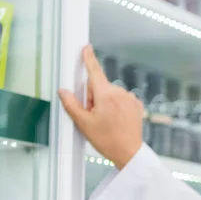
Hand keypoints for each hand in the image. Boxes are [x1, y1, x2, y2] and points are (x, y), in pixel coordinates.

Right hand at [59, 45, 143, 169]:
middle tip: (94, 116)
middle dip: (93, 97)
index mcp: (106, 95)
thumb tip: (64, 91)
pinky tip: (116, 119)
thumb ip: (71, 104)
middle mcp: (120, 93)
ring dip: (105, 102)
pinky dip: (116, 106)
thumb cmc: (107, 140)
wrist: (129, 152)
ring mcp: (130, 98)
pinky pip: (121, 99)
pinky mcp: (136, 104)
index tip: (86, 47)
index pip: (94, 71)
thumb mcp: (83, 123)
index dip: (89, 58)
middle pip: (99, 86)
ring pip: (110, 93)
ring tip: (107, 121)